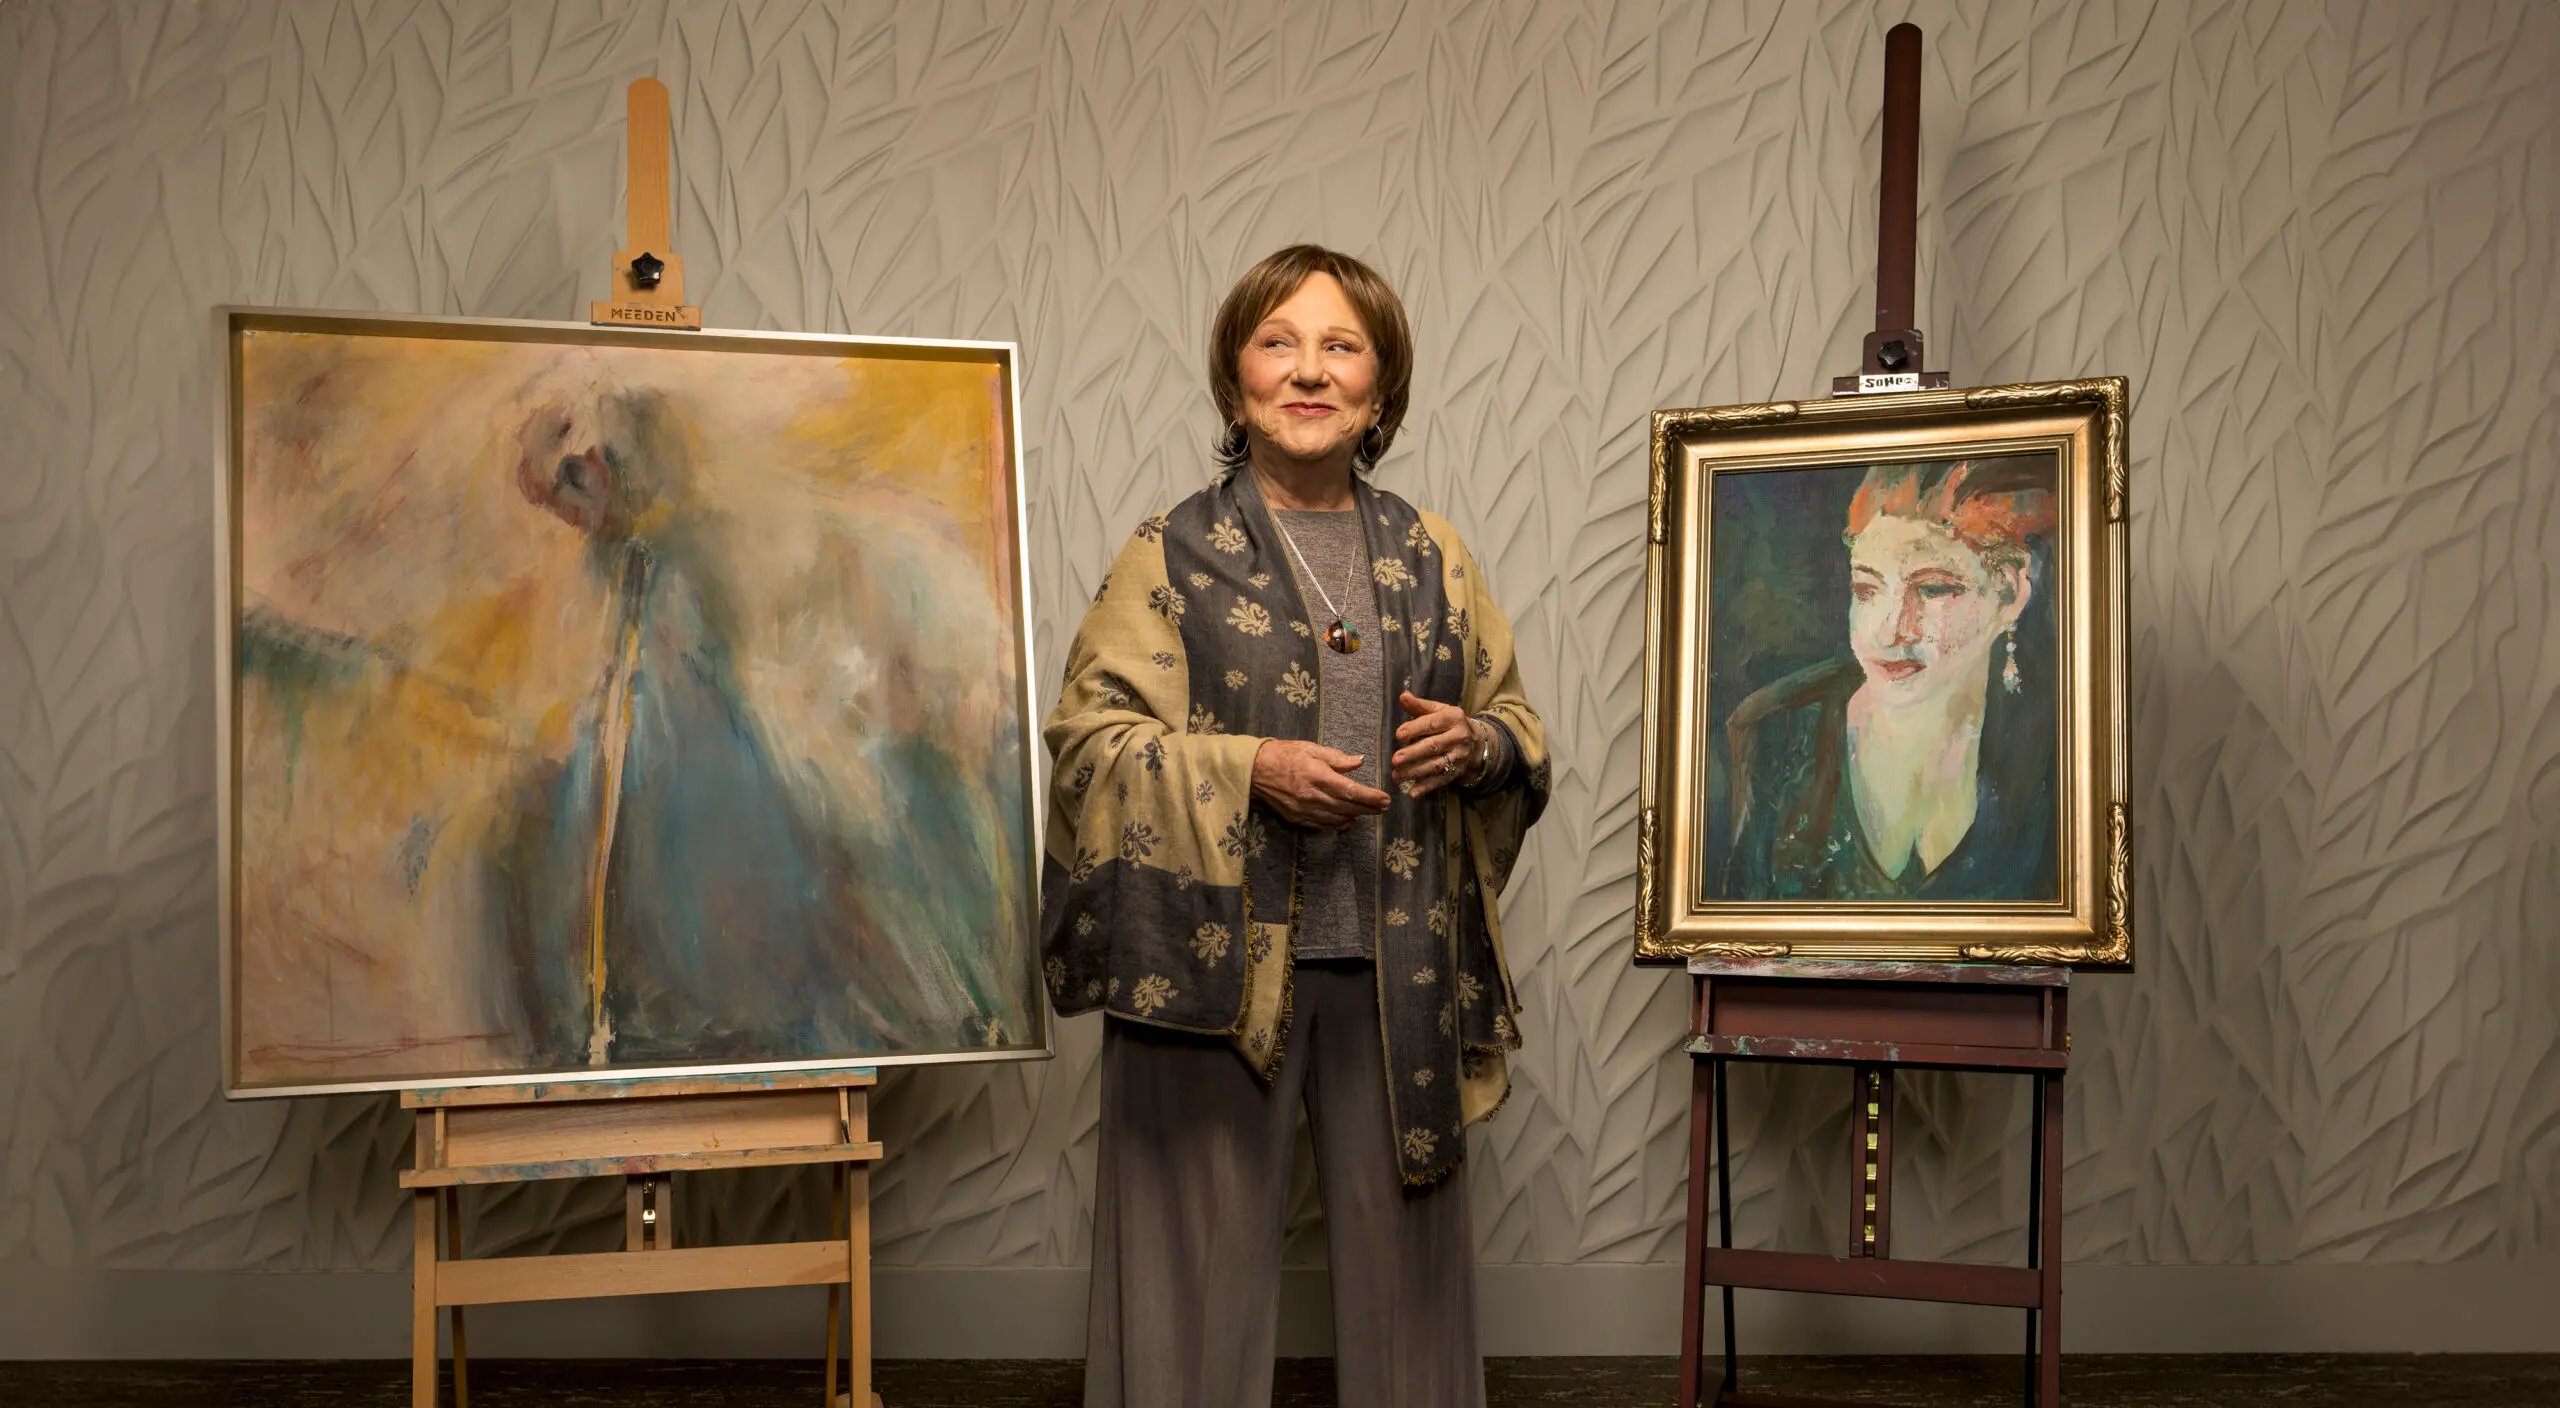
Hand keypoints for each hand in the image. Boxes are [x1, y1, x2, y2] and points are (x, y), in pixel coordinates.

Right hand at [1251, 739, 1391, 830]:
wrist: (1254, 770)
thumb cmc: (1283, 754)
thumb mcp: (1310, 749)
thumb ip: (1336, 758)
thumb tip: (1359, 762)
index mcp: (1317, 776)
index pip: (1350, 790)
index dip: (1370, 797)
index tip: (1385, 798)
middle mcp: (1312, 796)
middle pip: (1347, 807)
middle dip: (1369, 808)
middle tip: (1384, 807)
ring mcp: (1304, 810)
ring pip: (1337, 818)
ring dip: (1356, 816)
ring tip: (1370, 812)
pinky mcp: (1297, 817)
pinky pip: (1322, 824)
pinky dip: (1338, 824)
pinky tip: (1347, 820)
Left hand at [1391, 691, 1477, 799]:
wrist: (1477, 742)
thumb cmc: (1450, 723)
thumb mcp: (1439, 710)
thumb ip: (1419, 706)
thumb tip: (1403, 695)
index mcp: (1453, 718)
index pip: (1432, 723)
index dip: (1415, 729)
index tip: (1398, 735)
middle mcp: (1458, 737)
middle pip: (1433, 746)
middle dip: (1413, 754)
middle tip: (1395, 759)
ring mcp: (1459, 756)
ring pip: (1436, 765)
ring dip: (1415, 772)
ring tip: (1397, 775)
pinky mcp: (1457, 772)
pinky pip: (1441, 781)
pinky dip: (1426, 788)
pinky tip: (1412, 793)